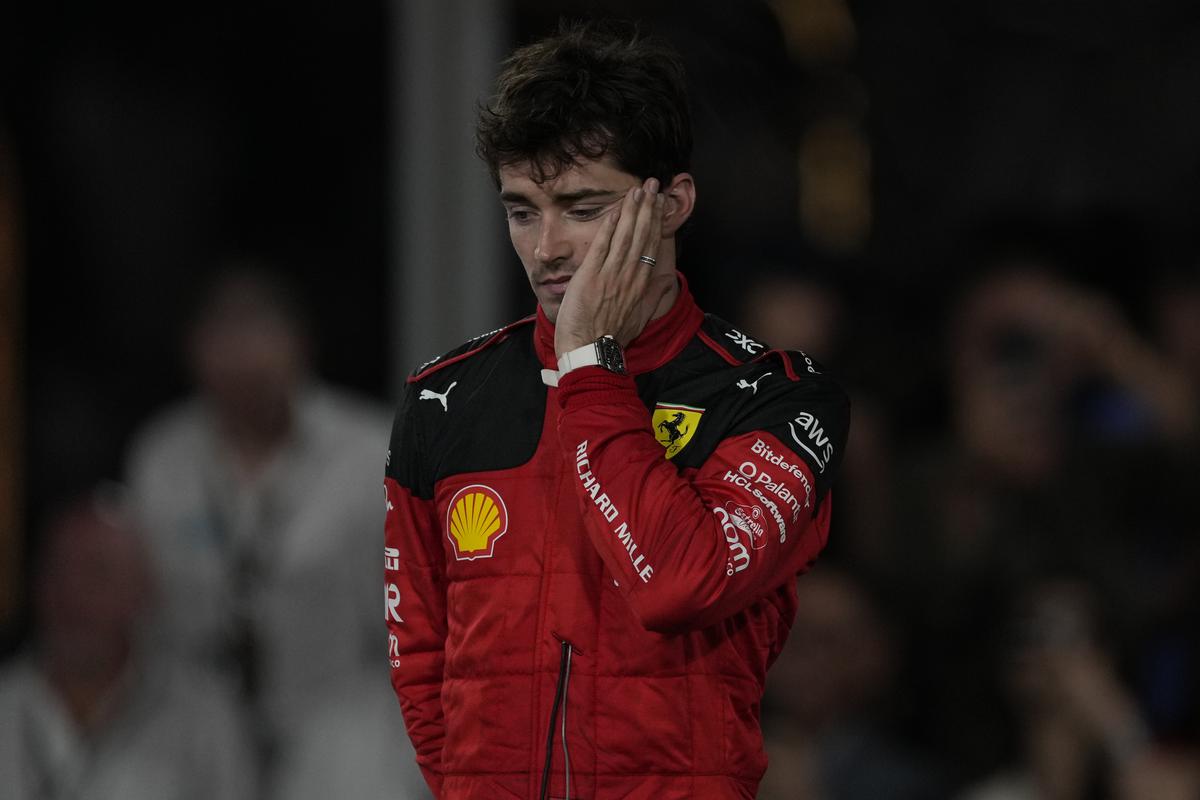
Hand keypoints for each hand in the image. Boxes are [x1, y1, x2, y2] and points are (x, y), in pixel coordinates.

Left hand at [554, 178, 673, 355]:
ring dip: (632, 211)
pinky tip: (615, 209)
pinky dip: (609, 226)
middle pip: (642, 235)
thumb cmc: (611, 340)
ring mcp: (610, 275)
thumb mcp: (638, 320)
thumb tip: (664, 286)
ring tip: (638, 190)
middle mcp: (629, 276)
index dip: (657, 223)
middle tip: (653, 185)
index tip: (660, 205)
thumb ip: (651, 299)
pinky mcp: (590, 276)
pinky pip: (602, 245)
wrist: (591, 353)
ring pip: (625, 236)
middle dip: (649, 208)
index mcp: (641, 285)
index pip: (651, 247)